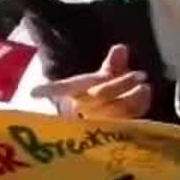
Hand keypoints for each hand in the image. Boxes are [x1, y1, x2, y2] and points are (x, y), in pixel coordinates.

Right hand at [32, 44, 152, 120]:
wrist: (112, 119)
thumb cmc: (104, 92)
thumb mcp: (105, 76)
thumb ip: (113, 64)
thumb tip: (121, 48)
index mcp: (76, 91)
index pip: (63, 88)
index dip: (48, 90)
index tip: (33, 93)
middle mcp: (82, 108)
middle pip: (101, 94)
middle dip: (122, 83)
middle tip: (141, 74)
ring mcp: (97, 122)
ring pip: (117, 109)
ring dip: (134, 96)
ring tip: (146, 86)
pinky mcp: (113, 131)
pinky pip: (130, 118)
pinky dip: (140, 105)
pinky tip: (145, 95)